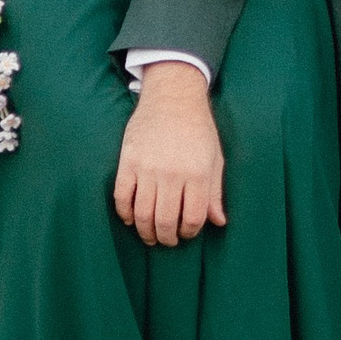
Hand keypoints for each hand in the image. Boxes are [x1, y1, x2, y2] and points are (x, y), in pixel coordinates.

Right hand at [113, 64, 225, 245]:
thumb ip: (215, 193)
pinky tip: (131, 219)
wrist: (172, 98)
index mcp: (198, 174)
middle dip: (166, 238)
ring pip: (142, 214)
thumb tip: (218, 222)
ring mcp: (147, 168)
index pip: (192, 218)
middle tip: (167, 241)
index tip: (186, 233)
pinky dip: (125, 214)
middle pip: (165, 221)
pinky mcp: (128, 162)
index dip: (189, 232)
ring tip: (150, 236)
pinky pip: (122, 197)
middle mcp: (172, 173)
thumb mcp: (215, 159)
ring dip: (145, 231)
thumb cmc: (198, 130)